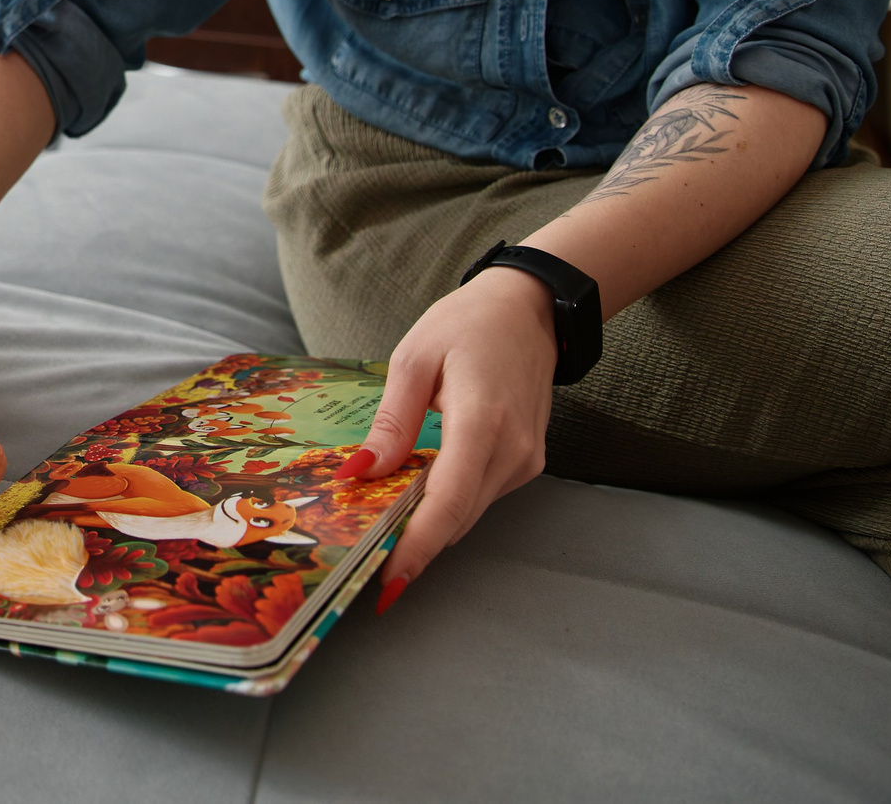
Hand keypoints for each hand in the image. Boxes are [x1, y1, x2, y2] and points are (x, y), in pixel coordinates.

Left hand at [344, 265, 556, 605]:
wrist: (530, 309)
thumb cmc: (467, 324)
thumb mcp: (413, 360)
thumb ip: (391, 423)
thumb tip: (360, 473)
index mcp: (482, 421)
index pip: (450, 502)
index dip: (419, 546)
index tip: (389, 582)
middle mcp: (512, 450)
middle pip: (458, 516)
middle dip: (414, 543)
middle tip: (366, 562)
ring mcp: (526, 459)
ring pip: (469, 511)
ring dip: (430, 523)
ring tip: (383, 530)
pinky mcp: (528, 460)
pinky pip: (481, 494)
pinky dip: (449, 502)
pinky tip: (417, 495)